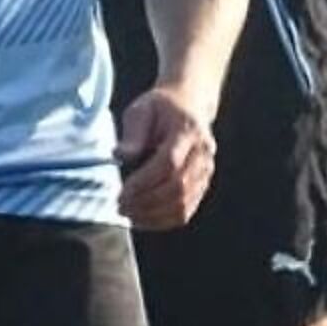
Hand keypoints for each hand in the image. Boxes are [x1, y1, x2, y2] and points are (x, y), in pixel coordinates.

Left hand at [116, 85, 217, 230]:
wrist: (189, 105)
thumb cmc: (160, 108)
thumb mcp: (141, 110)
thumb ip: (133, 134)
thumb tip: (119, 156)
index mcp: (187, 130)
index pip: (169, 163)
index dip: (145, 182)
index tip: (122, 192)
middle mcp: (203, 153)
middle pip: (177, 187)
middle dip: (146, 202)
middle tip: (120, 206)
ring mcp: (206, 171)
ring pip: (183, 203)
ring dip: (153, 215)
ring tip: (129, 215)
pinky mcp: (203, 185)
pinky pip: (186, 211)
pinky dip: (163, 220)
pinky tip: (143, 219)